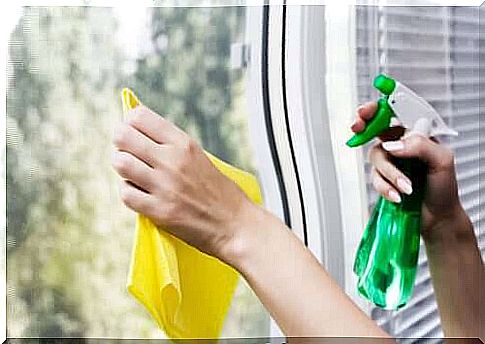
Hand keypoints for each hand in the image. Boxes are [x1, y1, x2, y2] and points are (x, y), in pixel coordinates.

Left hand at [112, 105, 256, 261]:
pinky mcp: (159, 211)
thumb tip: (136, 132)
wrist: (235, 225)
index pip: (139, 116)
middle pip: (123, 136)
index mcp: (184, 143)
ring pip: (120, 163)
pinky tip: (140, 194)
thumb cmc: (218, 192)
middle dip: (120, 143)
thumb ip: (170, 145)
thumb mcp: (199, 157)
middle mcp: (172, 160)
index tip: (132, 133)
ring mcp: (165, 186)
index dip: (128, 123)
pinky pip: (126, 193)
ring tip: (133, 174)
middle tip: (128, 152)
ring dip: (122, 168)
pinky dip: (128, 192)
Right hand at [351, 102, 463, 237]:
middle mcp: (401, 145)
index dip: (378, 109)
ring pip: (375, 157)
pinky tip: (398, 195)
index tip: (366, 111)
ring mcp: (391, 162)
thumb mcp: (442, 160)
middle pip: (375, 129)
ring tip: (407, 187)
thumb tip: (394, 145)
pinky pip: (375, 178)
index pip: (395, 114)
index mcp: (417, 134)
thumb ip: (419, 145)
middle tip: (358, 128)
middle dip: (363, 127)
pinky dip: (386, 187)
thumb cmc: (444, 188)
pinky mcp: (383, 178)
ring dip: (389, 174)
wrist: (438, 217)